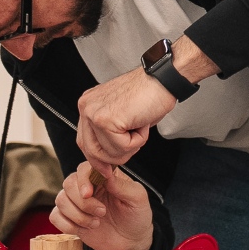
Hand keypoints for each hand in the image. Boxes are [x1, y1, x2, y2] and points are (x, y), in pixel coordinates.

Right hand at [51, 163, 153, 249]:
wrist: (132, 241)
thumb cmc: (137, 216)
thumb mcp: (137, 198)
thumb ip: (122, 186)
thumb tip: (106, 175)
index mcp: (103, 177)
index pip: (84, 168)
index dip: (83, 180)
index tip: (89, 194)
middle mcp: (87, 187)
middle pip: (68, 183)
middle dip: (82, 202)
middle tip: (101, 212)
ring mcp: (77, 204)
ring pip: (60, 200)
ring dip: (77, 215)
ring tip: (96, 223)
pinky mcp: (70, 219)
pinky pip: (55, 216)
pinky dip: (67, 224)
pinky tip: (84, 228)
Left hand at [74, 36, 214, 165]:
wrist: (164, 80)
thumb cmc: (150, 94)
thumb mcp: (123, 116)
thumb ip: (110, 133)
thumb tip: (105, 161)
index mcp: (89, 105)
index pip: (84, 142)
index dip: (98, 159)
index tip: (107, 170)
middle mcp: (86, 107)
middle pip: (91, 151)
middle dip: (114, 157)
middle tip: (133, 145)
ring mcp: (93, 113)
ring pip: (107, 153)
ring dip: (129, 147)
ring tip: (139, 127)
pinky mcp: (105, 119)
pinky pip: (121, 147)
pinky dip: (138, 141)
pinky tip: (142, 123)